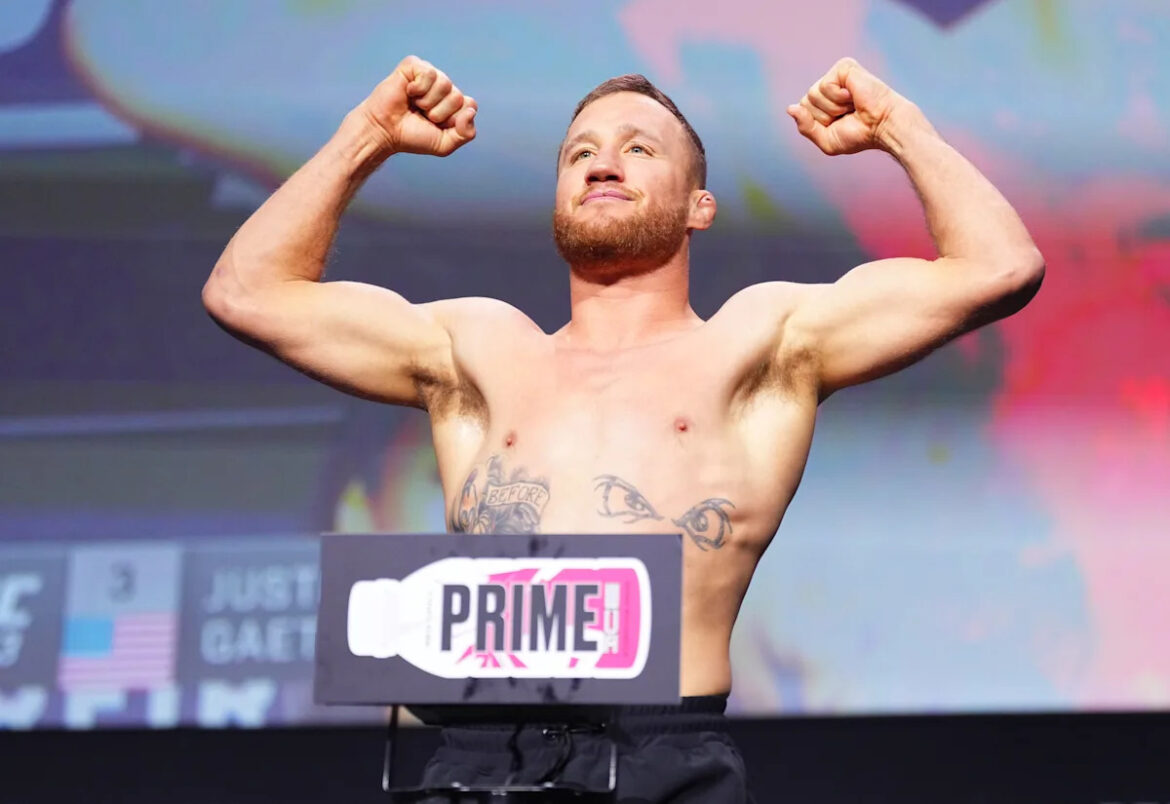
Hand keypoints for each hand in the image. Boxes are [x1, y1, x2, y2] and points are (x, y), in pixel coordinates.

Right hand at [357, 55, 476, 156]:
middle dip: (439, 113)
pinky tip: (408, 92)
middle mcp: (444, 86)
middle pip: (458, 97)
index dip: (453, 120)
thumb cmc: (412, 136)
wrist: (385, 132)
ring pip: (445, 84)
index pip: (470, 105)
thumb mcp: (444, 144)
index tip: (436, 125)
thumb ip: (466, 133)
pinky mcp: (414, 65)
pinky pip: (429, 73)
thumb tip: (471, 109)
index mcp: (453, 102)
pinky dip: (418, 88)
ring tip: (414, 105)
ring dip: (427, 102)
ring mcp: (429, 75)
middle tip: (422, 115)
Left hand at [786, 57, 910, 155]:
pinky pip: (824, 86)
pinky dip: (838, 97)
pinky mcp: (844, 67)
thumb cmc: (860, 134)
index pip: (802, 109)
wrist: (884, 126)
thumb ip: (806, 127)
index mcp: (824, 100)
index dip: (818, 123)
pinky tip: (854, 96)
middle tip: (848, 114)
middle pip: (805, 101)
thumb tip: (790, 108)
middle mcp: (829, 84)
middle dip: (824, 115)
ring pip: (813, 94)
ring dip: (833, 108)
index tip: (840, 123)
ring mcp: (836, 74)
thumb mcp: (826, 140)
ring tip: (853, 105)